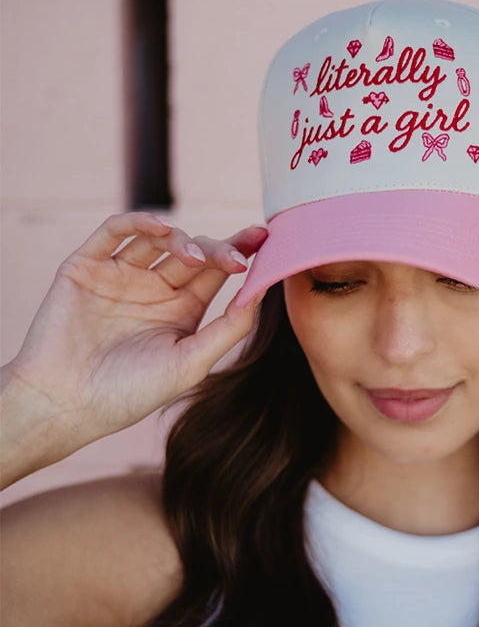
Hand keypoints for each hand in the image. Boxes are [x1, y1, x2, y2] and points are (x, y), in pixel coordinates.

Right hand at [4, 212, 269, 455]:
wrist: (66, 404)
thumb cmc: (129, 393)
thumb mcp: (191, 363)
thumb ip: (229, 328)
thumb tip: (262, 291)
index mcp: (180, 312)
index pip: (215, 272)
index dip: (239, 253)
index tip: (265, 239)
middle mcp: (152, 290)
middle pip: (192, 252)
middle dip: (218, 247)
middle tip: (238, 253)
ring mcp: (119, 276)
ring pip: (157, 238)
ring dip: (181, 239)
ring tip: (195, 257)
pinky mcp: (86, 266)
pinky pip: (113, 232)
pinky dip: (138, 222)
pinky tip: (161, 228)